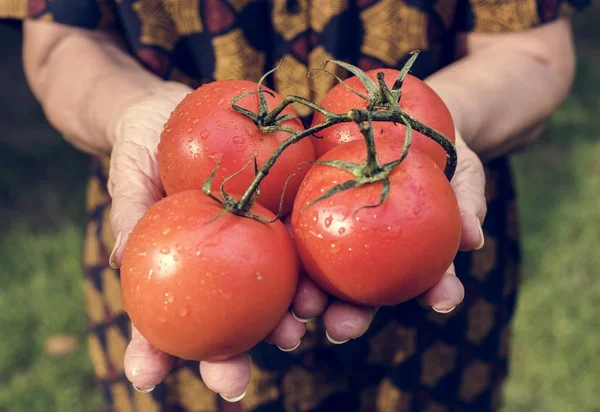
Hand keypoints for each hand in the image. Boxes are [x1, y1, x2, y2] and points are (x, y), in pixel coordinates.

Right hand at [107, 81, 307, 400]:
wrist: (188, 111)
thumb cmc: (148, 146)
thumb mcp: (132, 173)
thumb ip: (131, 212)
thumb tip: (121, 258)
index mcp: (184, 268)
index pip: (166, 319)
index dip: (156, 352)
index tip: (145, 377)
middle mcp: (228, 267)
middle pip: (231, 322)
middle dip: (232, 356)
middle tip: (230, 381)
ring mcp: (268, 245)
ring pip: (282, 294)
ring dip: (294, 319)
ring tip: (298, 329)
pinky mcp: (298, 217)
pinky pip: (316, 244)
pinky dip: (331, 271)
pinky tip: (337, 288)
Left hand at [290, 132, 486, 342]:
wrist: (397, 115)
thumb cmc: (438, 150)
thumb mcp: (462, 169)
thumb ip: (466, 200)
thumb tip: (474, 240)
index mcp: (410, 253)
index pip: (425, 280)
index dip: (433, 294)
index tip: (439, 304)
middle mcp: (369, 254)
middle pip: (358, 294)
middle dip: (348, 319)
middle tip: (340, 328)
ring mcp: (334, 233)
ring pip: (316, 274)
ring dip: (305, 299)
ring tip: (300, 310)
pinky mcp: (303, 208)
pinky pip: (290, 228)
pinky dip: (280, 247)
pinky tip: (272, 254)